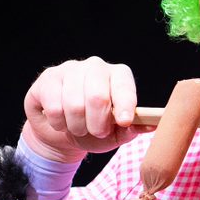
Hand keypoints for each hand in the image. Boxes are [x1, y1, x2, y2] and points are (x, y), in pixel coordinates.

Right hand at [22, 57, 150, 162]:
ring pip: (74, 104)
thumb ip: (132, 129)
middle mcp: (96, 66)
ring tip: (79, 129)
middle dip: (97, 123)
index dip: (125, 104)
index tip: (124, 122)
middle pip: (98, 96)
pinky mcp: (49, 77)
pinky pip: (53, 106)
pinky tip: (62, 122)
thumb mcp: (116, 134)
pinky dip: (59, 123)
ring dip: (77, 126)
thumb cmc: (94, 129)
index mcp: (118, 75)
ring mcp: (70, 69)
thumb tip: (150, 125)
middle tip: (97, 132)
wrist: (62, 131)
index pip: (123, 85)